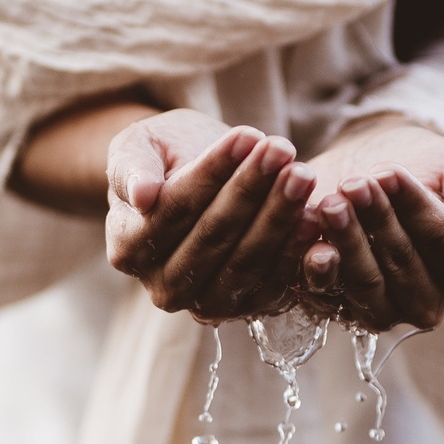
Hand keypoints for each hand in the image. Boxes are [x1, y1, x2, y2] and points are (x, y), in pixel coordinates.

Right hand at [106, 110, 319, 319]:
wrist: (189, 181)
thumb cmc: (162, 157)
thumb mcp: (139, 146)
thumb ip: (132, 167)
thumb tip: (143, 195)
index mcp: (128, 248)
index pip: (176, 209)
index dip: (213, 172)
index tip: (248, 134)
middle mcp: (162, 287)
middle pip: (213, 238)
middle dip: (252, 190)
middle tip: (284, 150)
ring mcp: (204, 304)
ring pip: (245, 261)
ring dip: (278, 217)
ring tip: (303, 173)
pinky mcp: (244, 308)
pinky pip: (273, 283)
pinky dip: (295, 251)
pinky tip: (315, 215)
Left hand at [298, 116, 443, 329]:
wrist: (376, 165)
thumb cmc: (431, 168)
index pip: (443, 244)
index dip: (415, 207)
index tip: (388, 171)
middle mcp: (428, 302)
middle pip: (403, 265)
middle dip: (377, 220)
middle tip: (353, 183)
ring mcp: (383, 310)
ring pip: (366, 282)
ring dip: (347, 241)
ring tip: (330, 201)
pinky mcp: (339, 307)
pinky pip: (327, 293)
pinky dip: (316, 265)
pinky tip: (307, 231)